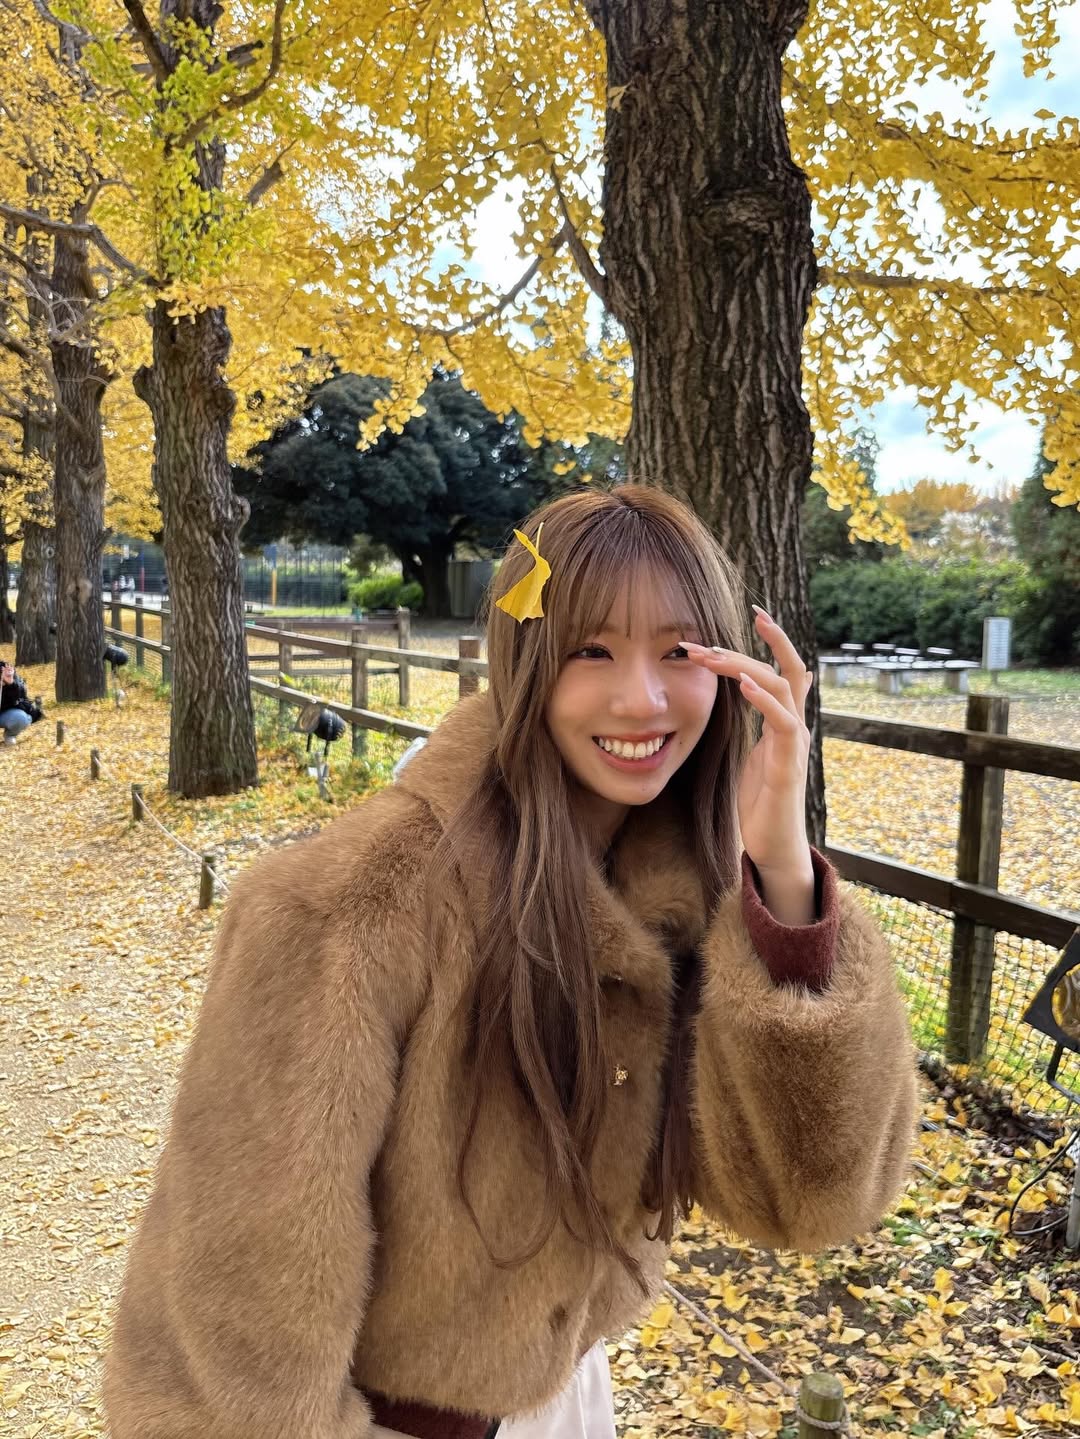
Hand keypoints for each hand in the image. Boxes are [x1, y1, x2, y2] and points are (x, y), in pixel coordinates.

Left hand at [680, 606, 813, 875]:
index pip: (784, 669)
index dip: (774, 639)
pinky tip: (743, 685)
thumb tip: (722, 695)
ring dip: (748, 667)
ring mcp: (794, 745)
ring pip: (784, 689)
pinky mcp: (788, 767)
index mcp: (782, 721)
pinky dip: (765, 700)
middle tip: (711, 636)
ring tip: (716, 656)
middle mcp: (794, 727)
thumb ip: (743, 724)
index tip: (754, 610)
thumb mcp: (745, 752)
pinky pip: (783, 725)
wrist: (772, 847)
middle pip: (787, 669)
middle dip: (754, 646)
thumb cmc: (757, 801)